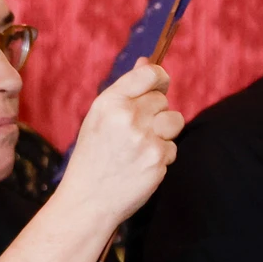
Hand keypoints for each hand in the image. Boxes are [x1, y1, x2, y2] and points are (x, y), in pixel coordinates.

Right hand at [51, 61, 182, 229]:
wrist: (88, 200)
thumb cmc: (92, 156)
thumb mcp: (99, 117)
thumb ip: (126, 90)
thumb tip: (148, 61)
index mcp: (110, 102)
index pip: (150, 74)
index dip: (160, 77)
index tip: (160, 85)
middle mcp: (128, 117)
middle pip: (162, 100)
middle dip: (155, 113)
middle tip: (135, 131)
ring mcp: (145, 139)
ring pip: (175, 121)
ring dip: (164, 132)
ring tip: (142, 146)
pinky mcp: (158, 160)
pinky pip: (173, 148)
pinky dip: (161, 156)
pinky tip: (141, 165)